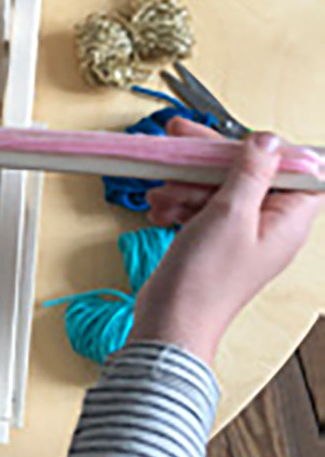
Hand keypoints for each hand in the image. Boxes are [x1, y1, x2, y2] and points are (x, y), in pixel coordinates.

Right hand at [128, 119, 321, 363]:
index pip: (297, 171)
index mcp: (288, 220)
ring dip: (185, 183)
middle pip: (248, 173)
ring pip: (217, 187)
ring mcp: (239, 234)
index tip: (238, 138)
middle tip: (179, 137)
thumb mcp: (229, 213)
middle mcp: (268, 225)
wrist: (170, 320)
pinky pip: (199, 207)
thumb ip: (251, 172)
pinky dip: (178, 203)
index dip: (271, 151)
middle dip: (209, 159)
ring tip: (161, 193)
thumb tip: (269, 140)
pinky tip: (159, 209)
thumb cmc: (205, 279)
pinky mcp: (212, 240)